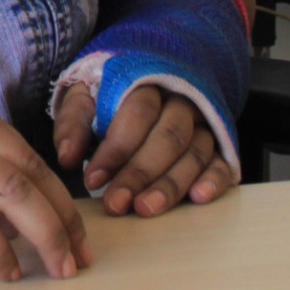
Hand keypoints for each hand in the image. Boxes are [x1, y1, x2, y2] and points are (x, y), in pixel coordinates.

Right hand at [0, 89, 92, 281]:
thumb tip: (1, 205)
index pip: (24, 148)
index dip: (56, 191)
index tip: (72, 226)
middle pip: (28, 168)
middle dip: (62, 216)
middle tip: (79, 253)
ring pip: (9, 190)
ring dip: (43, 232)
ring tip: (57, 265)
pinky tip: (3, 268)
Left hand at [53, 83, 235, 217]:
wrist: (153, 80)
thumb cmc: (111, 95)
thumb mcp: (86, 96)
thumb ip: (74, 122)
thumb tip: (66, 157)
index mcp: (147, 84)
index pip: (136, 114)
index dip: (115, 149)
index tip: (92, 179)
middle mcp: (181, 102)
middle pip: (167, 138)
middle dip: (140, 173)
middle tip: (117, 203)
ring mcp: (204, 125)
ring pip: (194, 154)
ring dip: (170, 185)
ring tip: (146, 209)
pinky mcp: (220, 147)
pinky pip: (223, 163)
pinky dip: (214, 180)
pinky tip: (199, 198)